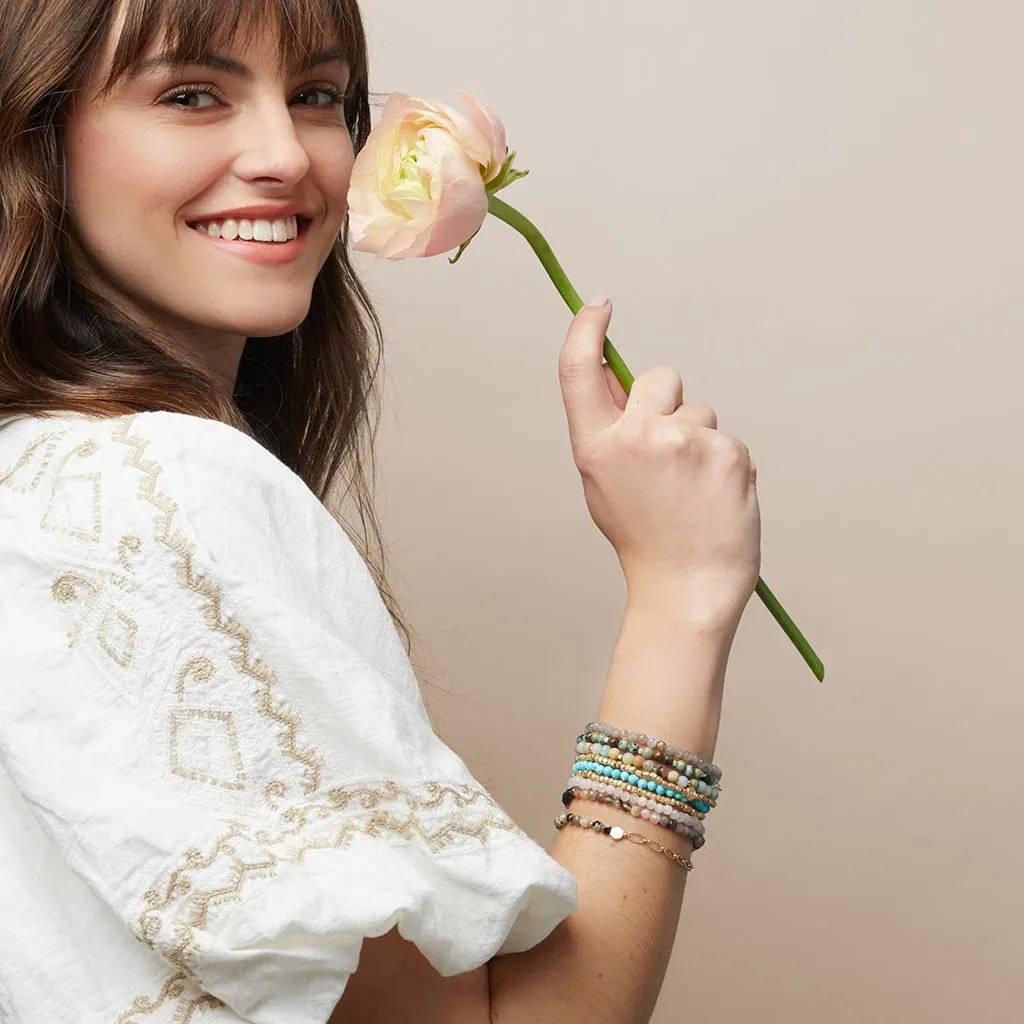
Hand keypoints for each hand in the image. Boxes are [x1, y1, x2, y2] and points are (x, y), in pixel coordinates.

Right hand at [558, 297, 761, 624]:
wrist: (688, 587)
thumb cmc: (643, 536)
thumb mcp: (604, 483)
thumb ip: (607, 428)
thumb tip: (613, 373)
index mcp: (596, 446)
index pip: (578, 369)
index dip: (586, 329)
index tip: (599, 306)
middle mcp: (637, 436)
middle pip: (658, 378)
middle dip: (664, 402)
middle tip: (667, 453)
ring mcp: (686, 441)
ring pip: (698, 410)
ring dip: (697, 438)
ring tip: (691, 490)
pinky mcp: (728, 451)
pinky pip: (725, 437)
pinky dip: (723, 462)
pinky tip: (715, 498)